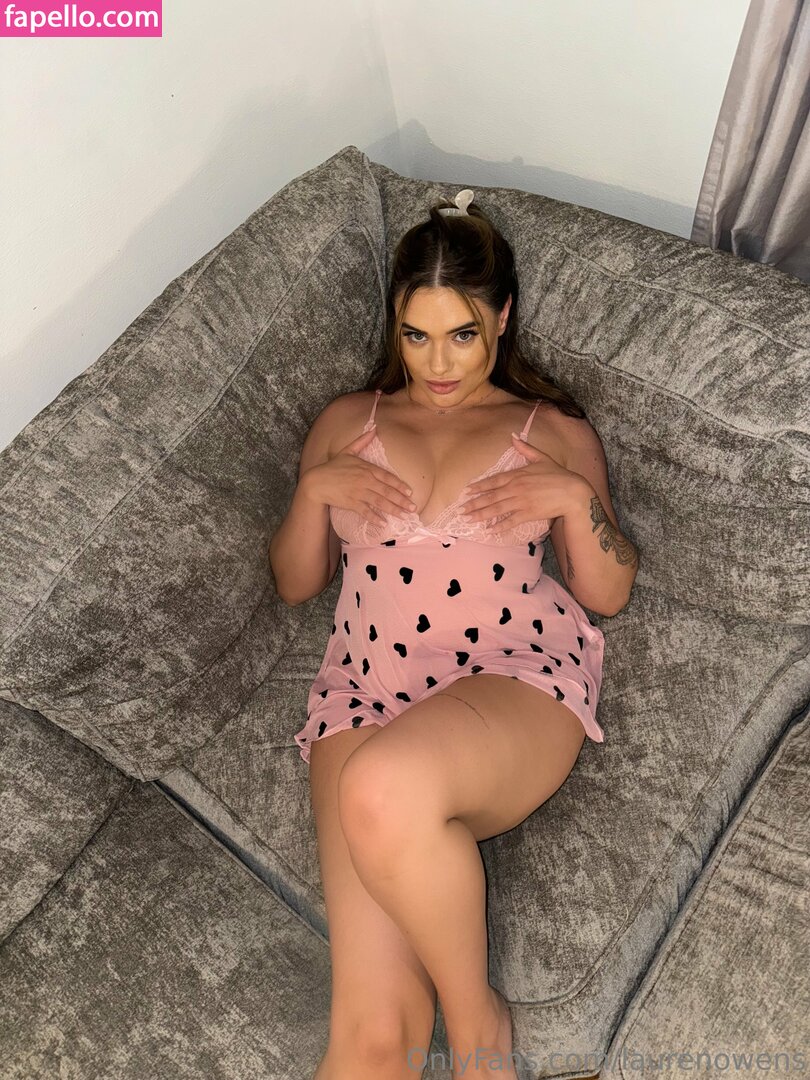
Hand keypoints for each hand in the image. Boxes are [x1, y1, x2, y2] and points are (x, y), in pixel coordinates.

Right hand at [301, 426, 416, 523]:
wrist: (317, 481)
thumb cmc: (333, 467)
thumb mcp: (347, 451)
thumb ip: (362, 441)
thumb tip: (374, 428)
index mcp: (366, 468)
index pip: (387, 477)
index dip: (400, 485)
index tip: (410, 492)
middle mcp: (365, 480)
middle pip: (387, 491)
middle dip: (402, 500)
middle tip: (413, 509)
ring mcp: (358, 492)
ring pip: (380, 502)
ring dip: (393, 510)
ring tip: (404, 516)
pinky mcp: (351, 503)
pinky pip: (366, 511)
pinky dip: (375, 518)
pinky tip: (383, 523)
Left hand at [457, 433, 588, 532]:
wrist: (573, 492)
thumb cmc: (558, 474)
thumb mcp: (541, 458)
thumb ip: (525, 449)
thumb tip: (513, 436)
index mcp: (517, 475)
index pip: (493, 481)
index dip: (479, 487)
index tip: (466, 492)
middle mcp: (516, 488)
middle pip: (490, 497)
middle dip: (474, 504)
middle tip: (461, 510)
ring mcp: (521, 502)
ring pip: (496, 510)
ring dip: (481, 515)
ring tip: (469, 520)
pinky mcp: (528, 514)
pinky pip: (510, 521)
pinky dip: (499, 526)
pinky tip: (489, 530)